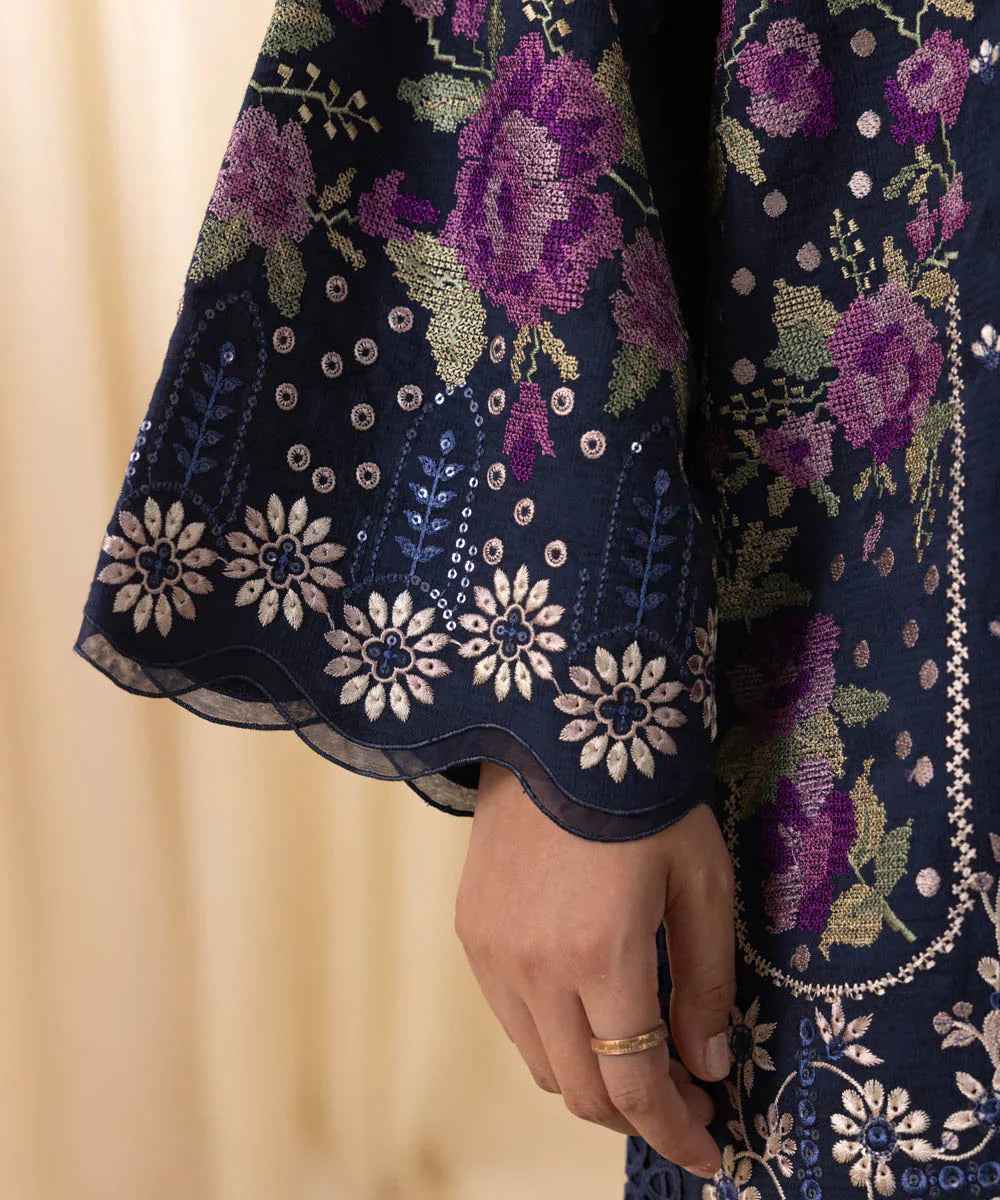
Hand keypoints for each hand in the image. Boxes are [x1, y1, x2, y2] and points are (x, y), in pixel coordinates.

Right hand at [454, 761, 734, 1177]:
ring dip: (592, 1080)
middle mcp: (534, 967)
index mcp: (600, 954)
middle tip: (687, 1097)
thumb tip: (710, 1065)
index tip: (710, 1150)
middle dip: (639, 1113)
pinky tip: (587, 1009)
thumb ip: (707, 983)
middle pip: (582, 1089)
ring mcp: (492, 952)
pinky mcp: (471, 932)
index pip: (634, 1083)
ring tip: (639, 1057)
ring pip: (540, 1062)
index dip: (674, 1131)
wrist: (559, 726)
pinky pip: (510, 1018)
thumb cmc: (646, 797)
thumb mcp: (701, 882)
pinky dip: (553, 1037)